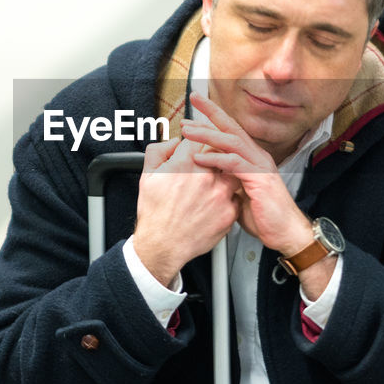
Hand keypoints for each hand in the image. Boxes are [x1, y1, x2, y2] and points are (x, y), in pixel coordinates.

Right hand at [128, 136, 240, 286]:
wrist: (163, 245)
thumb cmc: (155, 213)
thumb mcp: (147, 176)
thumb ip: (159, 150)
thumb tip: (173, 141)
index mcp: (184, 164)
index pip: (201, 138)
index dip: (198, 141)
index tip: (197, 148)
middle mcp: (205, 177)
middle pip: (220, 153)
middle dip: (213, 157)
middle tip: (205, 167)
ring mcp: (220, 194)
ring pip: (232, 173)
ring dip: (224, 176)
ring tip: (212, 186)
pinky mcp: (229, 212)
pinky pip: (236, 196)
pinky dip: (228, 197)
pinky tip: (215, 203)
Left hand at [180, 92, 313, 256]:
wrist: (286, 233)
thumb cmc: (264, 217)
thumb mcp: (239, 194)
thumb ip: (226, 181)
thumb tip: (209, 176)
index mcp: (252, 158)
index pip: (231, 131)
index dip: (214, 117)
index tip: (196, 109)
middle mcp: (257, 157)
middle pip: (232, 127)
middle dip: (212, 112)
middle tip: (194, 99)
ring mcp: (260, 166)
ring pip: (232, 141)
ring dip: (208, 134)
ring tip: (188, 131)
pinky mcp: (260, 179)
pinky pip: (235, 163)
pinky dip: (216, 159)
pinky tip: (200, 158)